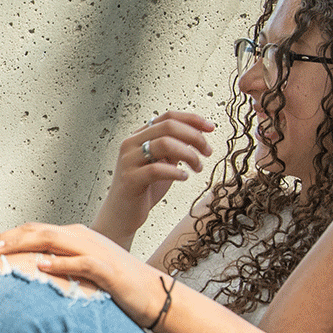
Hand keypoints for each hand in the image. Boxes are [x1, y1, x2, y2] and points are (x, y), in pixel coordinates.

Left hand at [0, 223, 169, 323]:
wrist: (156, 294)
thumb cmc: (116, 287)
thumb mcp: (81, 274)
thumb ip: (57, 270)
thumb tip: (28, 276)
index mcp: (73, 237)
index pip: (33, 231)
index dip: (6, 236)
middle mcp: (81, 238)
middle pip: (37, 231)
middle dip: (5, 237)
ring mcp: (94, 250)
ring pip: (53, 239)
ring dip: (23, 243)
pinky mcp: (107, 269)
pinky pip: (81, 262)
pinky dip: (59, 263)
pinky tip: (40, 266)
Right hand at [93, 112, 215, 245]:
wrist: (122, 215)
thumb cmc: (143, 189)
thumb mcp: (162, 163)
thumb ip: (174, 148)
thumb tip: (197, 136)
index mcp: (139, 136)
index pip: (167, 117)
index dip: (192, 119)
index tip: (210, 128)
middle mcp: (131, 144)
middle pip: (168, 127)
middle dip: (194, 137)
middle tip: (207, 152)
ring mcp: (129, 160)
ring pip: (164, 144)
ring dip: (189, 155)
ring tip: (197, 168)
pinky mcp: (130, 179)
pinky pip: (157, 169)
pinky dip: (176, 172)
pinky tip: (183, 177)